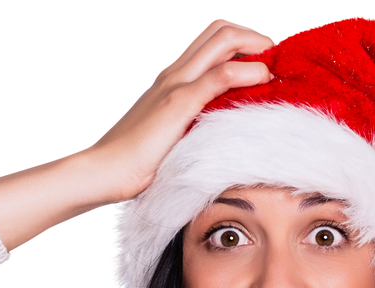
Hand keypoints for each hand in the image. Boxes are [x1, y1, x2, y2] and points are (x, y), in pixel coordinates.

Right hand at [0, 19, 272, 251]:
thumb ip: (187, 128)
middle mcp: (172, 73)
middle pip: (219, 29)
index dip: (240, 41)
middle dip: (253, 34)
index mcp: (169, 79)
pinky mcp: (177, 104)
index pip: (210, 41)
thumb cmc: (129, 163)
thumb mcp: (165, 137)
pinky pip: (219, 76)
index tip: (262, 60)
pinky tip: (263, 79)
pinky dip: (247, 72)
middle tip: (274, 55)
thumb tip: (214, 138)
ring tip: (274, 64)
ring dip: (255, 44)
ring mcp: (174, 84)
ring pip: (222, 40)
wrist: (100, 171)